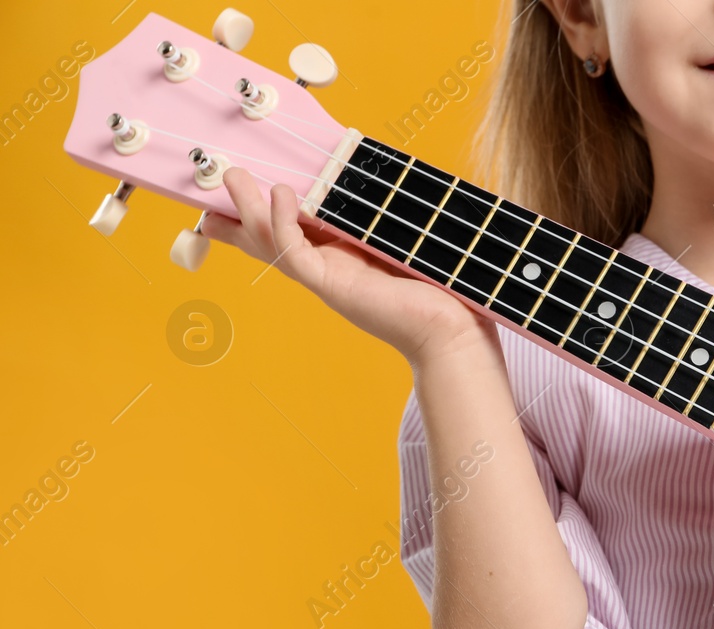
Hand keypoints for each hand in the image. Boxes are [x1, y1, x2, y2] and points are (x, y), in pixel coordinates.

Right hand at [203, 168, 496, 364]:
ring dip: (248, 208)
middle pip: (265, 237)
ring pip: (271, 242)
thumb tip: (379, 166)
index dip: (256, 208)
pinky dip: (282, 223)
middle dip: (234, 210)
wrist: (454, 330)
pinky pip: (294, 253)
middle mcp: (325, 267)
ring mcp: (326, 278)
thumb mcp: (399, 239)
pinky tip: (279, 195)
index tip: (232, 182)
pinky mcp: (334, 286)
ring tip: (233, 176)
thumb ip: (379, 211)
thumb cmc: (436, 288)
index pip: (287, 229)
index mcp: (338, 255)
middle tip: (213, 178)